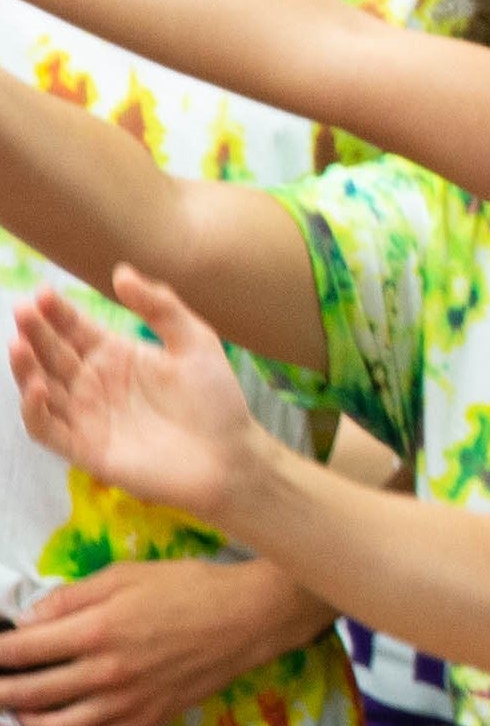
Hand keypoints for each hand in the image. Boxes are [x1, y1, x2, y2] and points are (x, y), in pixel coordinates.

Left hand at [0, 558, 334, 725]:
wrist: (251, 617)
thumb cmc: (189, 586)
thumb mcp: (126, 575)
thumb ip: (71, 598)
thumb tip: (29, 621)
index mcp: (95, 630)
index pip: (18, 650)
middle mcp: (105, 673)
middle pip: (27, 694)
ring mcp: (128, 702)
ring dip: (28, 719)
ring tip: (23, 706)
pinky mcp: (150, 719)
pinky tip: (70, 718)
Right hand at [10, 266, 277, 526]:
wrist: (232, 455)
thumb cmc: (216, 401)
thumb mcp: (194, 343)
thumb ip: (161, 306)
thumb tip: (121, 270)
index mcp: (114, 355)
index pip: (73, 328)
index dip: (56, 311)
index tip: (46, 294)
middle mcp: (93, 383)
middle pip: (51, 353)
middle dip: (34, 331)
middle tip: (24, 310)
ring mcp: (87, 416)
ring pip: (40, 388)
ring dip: (25, 367)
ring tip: (19, 344)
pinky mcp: (85, 449)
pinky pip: (46, 429)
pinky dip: (34, 410)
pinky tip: (38, 388)